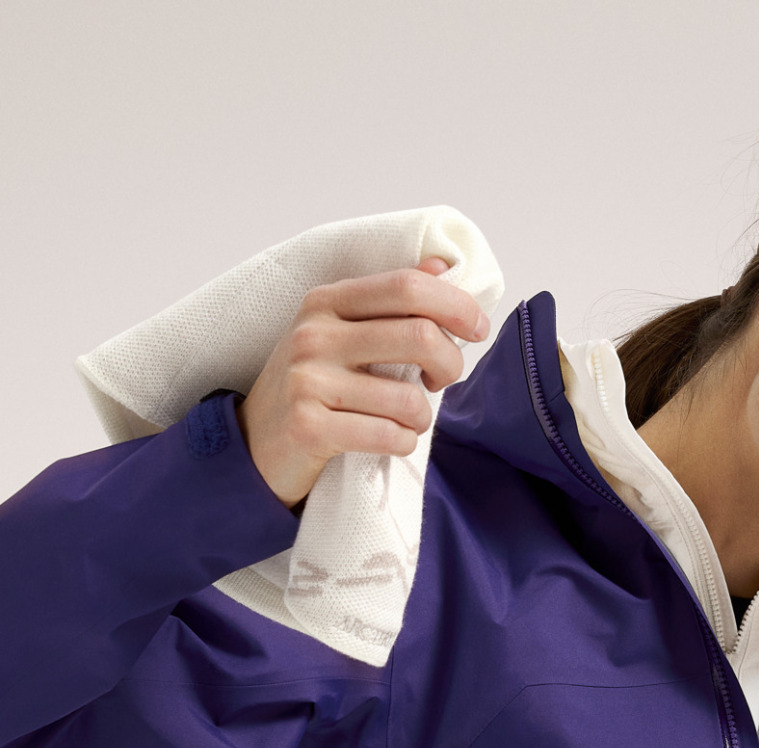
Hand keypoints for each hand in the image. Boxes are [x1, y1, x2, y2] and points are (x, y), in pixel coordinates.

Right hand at [235, 258, 488, 507]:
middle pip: (420, 335)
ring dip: (422, 418)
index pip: (407, 286)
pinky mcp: (309, 428)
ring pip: (410, 398)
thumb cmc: (311, 386)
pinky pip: (388, 436)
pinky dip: (403, 443)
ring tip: (408, 420)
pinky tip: (392, 440)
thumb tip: (441, 267)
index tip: (476, 329)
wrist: (256, 442)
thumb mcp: (340, 333)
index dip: (456, 306)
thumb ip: (389, 302)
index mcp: (327, 302)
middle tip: (441, 381)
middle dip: (450, 364)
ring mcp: (308, 381)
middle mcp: (314, 334)